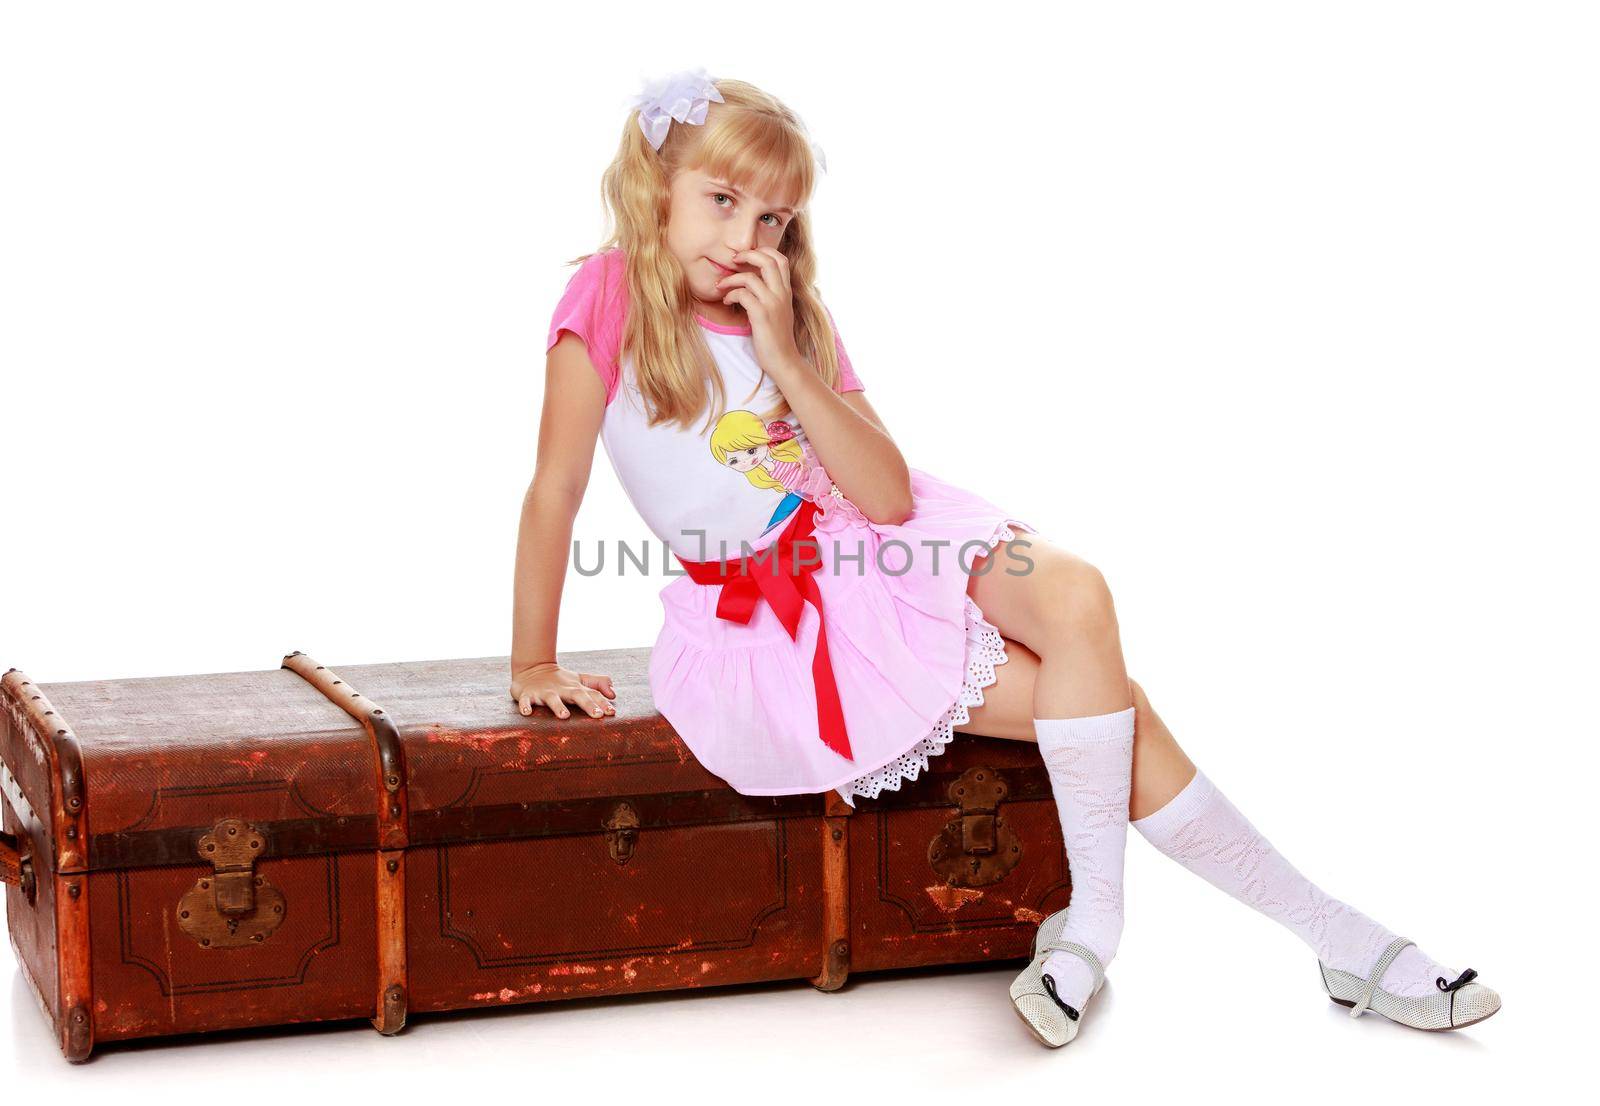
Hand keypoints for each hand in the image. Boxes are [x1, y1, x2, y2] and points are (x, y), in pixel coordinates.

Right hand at [510, 661, 615, 719]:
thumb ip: (598, 684)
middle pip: (577, 696)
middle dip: (588, 705)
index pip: (592, 694)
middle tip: (597, 715)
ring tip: (564, 716)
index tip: (612, 713)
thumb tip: (614, 694)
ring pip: (552, 699)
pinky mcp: (528, 694)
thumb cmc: (560, 680)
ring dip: (558, 707)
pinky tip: (527, 712)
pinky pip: (526, 700)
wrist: (532, 668)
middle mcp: (562, 690)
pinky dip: (526, 705)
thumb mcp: (580, 680)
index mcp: (576, 688)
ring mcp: (544, 692)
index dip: (603, 703)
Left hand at [715, 247, 804, 380]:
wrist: (784, 360)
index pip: (780, 259)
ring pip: (749, 277)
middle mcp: (781, 294)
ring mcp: (772, 304)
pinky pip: (742, 295)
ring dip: (731, 279)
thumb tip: (754, 281)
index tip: (747, 257)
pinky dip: (730, 295)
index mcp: (786, 291)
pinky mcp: (761, 315)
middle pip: (767, 260)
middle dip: (746, 255)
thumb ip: (772, 295)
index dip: (763, 251)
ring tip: (722, 287)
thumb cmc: (777, 337)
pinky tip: (726, 302)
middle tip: (733, 261)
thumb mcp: (779, 311)